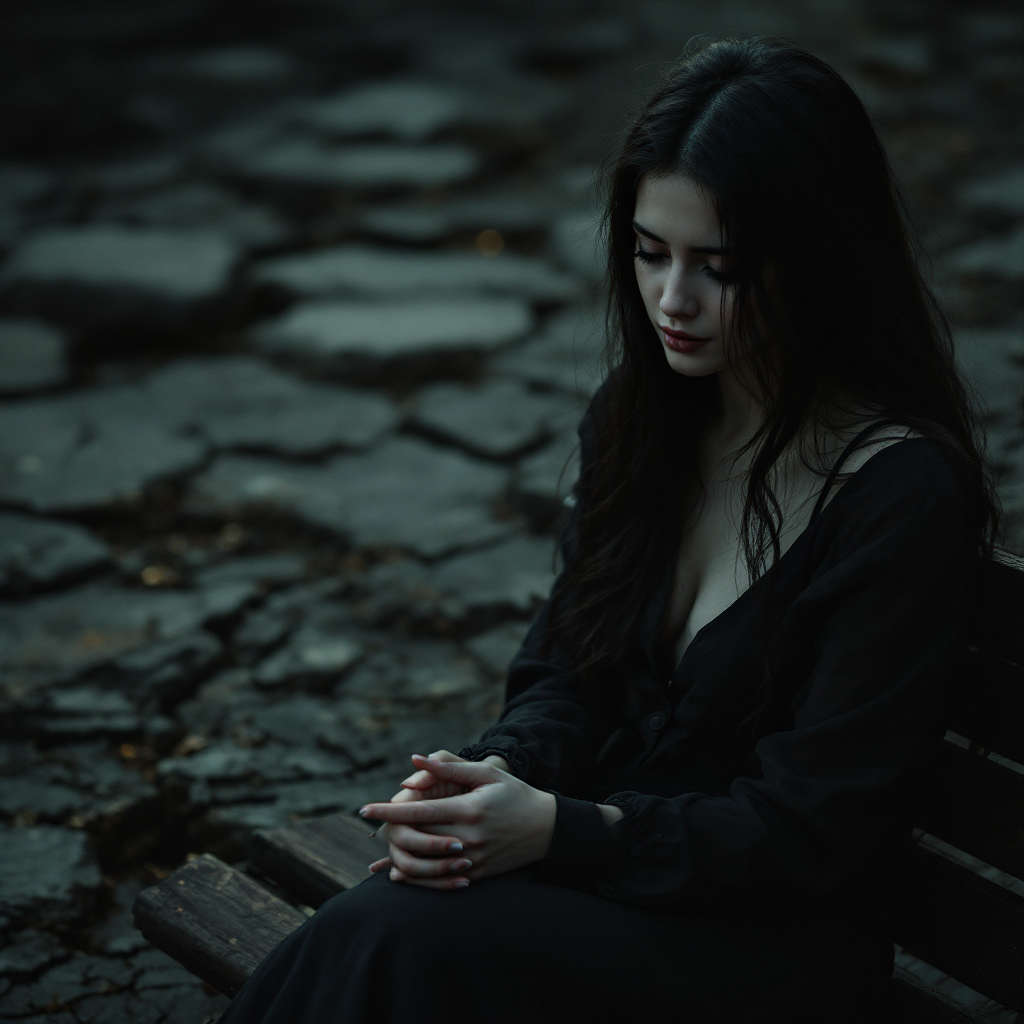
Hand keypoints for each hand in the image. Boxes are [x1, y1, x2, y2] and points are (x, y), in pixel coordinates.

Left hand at [361, 755, 554, 889]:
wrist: (545, 829)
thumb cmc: (514, 794)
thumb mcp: (485, 775)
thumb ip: (449, 769)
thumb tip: (414, 760)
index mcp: (469, 809)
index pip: (419, 812)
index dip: (389, 810)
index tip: (363, 808)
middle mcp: (469, 838)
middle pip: (418, 837)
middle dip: (390, 830)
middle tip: (371, 822)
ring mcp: (472, 860)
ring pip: (425, 863)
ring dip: (399, 857)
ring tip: (380, 850)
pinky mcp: (477, 874)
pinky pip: (440, 880)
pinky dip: (418, 877)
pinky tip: (400, 872)